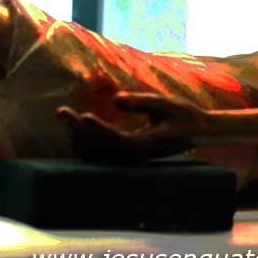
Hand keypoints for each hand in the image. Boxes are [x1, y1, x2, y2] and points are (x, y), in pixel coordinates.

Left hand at [55, 91, 206, 163]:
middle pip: (98, 148)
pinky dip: (83, 140)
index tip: (81, 116)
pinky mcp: (124, 155)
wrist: (197, 131)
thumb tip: (116, 99)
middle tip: (60, 112)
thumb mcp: (167, 104)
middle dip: (77, 130)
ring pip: (94, 153)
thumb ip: (141, 102)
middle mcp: (133, 156)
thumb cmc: (184, 114)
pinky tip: (75, 124)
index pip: (115, 140)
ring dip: (77, 136)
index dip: (96, 129)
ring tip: (63, 115)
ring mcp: (128, 158)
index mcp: (145, 145)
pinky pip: (97, 153)